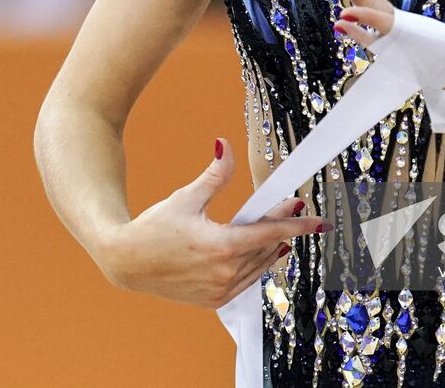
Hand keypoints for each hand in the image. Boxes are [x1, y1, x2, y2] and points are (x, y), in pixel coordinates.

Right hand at [96, 137, 322, 308]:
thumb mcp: (186, 197)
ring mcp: (220, 290)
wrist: (127, 262)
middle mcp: (225, 273)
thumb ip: (215, 175)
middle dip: (282, 227)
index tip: (318, 221)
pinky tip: (262, 253)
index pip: (272, 233)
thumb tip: (225, 144)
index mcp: (222, 246)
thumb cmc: (154, 227)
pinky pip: (246, 282)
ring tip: (281, 231)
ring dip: (271, 247)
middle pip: (268, 247)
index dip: (298, 226)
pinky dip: (256, 266)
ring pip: (260, 267)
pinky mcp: (213, 300)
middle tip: (291, 208)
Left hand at [331, 0, 444, 112]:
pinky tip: (358, 24)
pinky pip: (394, 41)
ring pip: (387, 34)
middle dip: (361, 4)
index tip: (350, 10)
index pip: (400, 30)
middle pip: (386, 27)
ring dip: (364, 16)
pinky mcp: (426, 60)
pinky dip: (376, 29)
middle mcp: (426, 57)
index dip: (375, 19)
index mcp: (441, 50)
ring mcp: (424, 59)